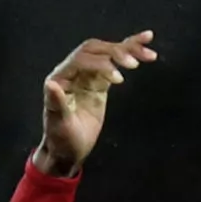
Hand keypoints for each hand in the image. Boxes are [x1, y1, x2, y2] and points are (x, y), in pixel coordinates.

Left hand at [33, 32, 157, 176]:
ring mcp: (87, 75)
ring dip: (129, 50)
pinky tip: (146, 51)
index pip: (82, 59)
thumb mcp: (59, 125)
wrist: (68, 152)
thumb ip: (57, 103)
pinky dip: (130, 55)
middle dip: (116, 52)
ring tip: (148, 54)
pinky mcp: (99, 81)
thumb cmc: (61, 140)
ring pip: (108, 52)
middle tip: (133, 63)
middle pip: (96, 50)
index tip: (119, 79)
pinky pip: (115, 63)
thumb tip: (51, 83)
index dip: (101, 64)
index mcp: (60, 78)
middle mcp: (72, 71)